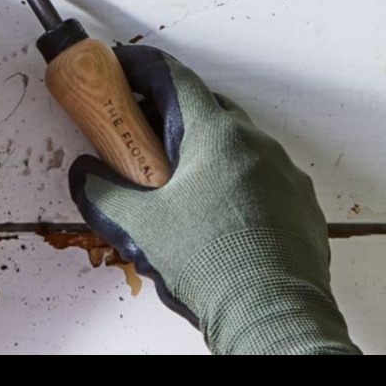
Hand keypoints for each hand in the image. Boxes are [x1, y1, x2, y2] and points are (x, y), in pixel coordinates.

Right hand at [68, 47, 358, 355]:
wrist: (272, 318)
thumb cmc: (213, 267)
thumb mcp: (139, 228)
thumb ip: (101, 192)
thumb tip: (85, 176)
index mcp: (217, 137)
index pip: (174, 79)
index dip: (140, 68)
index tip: (119, 68)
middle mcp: (257, 146)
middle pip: (207, 109)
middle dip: (170, 116)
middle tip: (140, 138)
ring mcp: (285, 176)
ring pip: (237, 146)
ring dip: (204, 154)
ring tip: (178, 190)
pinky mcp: (300, 207)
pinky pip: (262, 180)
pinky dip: (235, 185)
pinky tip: (215, 219)